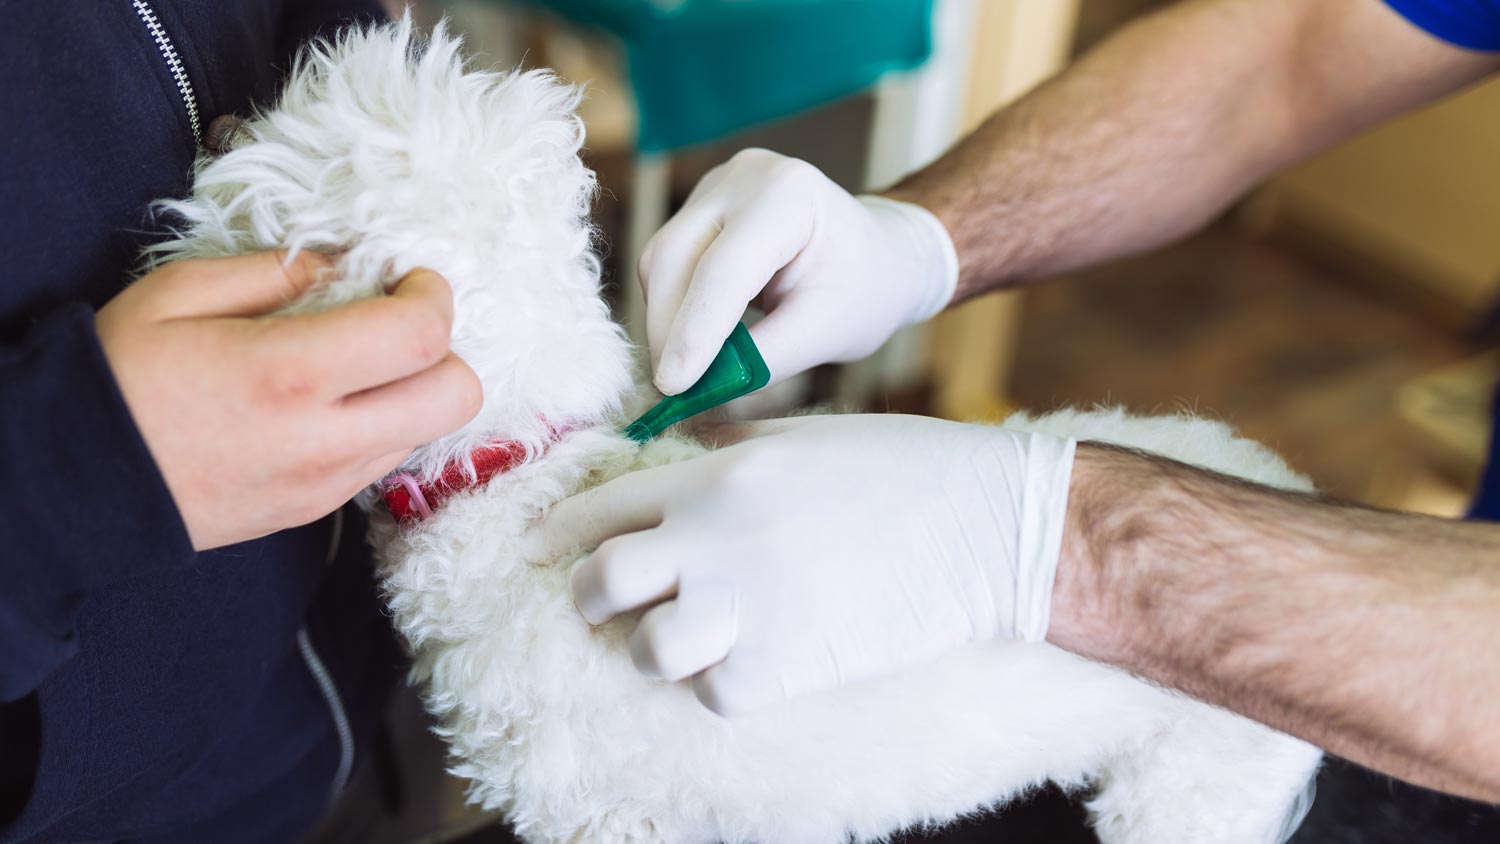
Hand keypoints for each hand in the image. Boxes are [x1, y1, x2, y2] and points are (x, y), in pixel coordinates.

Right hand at [96, 251, 481, 549]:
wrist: (72, 486)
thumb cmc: (118, 376)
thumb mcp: (179, 294)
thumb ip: (275, 273)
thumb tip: (346, 269)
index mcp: (290, 373)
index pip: (421, 337)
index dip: (434, 297)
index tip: (412, 279)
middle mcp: (323, 437)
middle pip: (456, 398)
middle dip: (448, 351)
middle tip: (401, 324)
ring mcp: (325, 483)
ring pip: (427, 433)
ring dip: (415, 391)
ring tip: (360, 364)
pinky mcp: (316, 511)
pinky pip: (383, 461)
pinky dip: (382, 425)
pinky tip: (334, 403)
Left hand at [526, 414, 1074, 714]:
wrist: (988, 526)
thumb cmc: (905, 470)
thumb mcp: (805, 436)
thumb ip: (729, 452)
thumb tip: (677, 462)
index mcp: (721, 473)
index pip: (603, 504)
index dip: (558, 531)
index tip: (538, 551)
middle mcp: (717, 537)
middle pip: (599, 582)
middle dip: (590, 597)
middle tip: (607, 606)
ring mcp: (747, 606)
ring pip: (644, 650)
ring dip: (656, 649)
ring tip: (686, 641)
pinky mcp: (784, 668)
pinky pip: (713, 694)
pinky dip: (724, 686)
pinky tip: (755, 663)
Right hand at [640, 149, 957, 394]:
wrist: (879, 257)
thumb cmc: (864, 292)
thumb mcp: (825, 333)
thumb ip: (763, 361)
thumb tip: (699, 391)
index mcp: (790, 195)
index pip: (725, 270)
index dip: (694, 331)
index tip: (673, 386)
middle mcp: (745, 176)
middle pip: (676, 256)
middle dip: (670, 329)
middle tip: (676, 390)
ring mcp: (718, 185)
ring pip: (661, 259)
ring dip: (666, 319)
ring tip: (689, 368)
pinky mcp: (702, 204)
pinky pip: (667, 259)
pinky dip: (674, 304)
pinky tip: (696, 336)